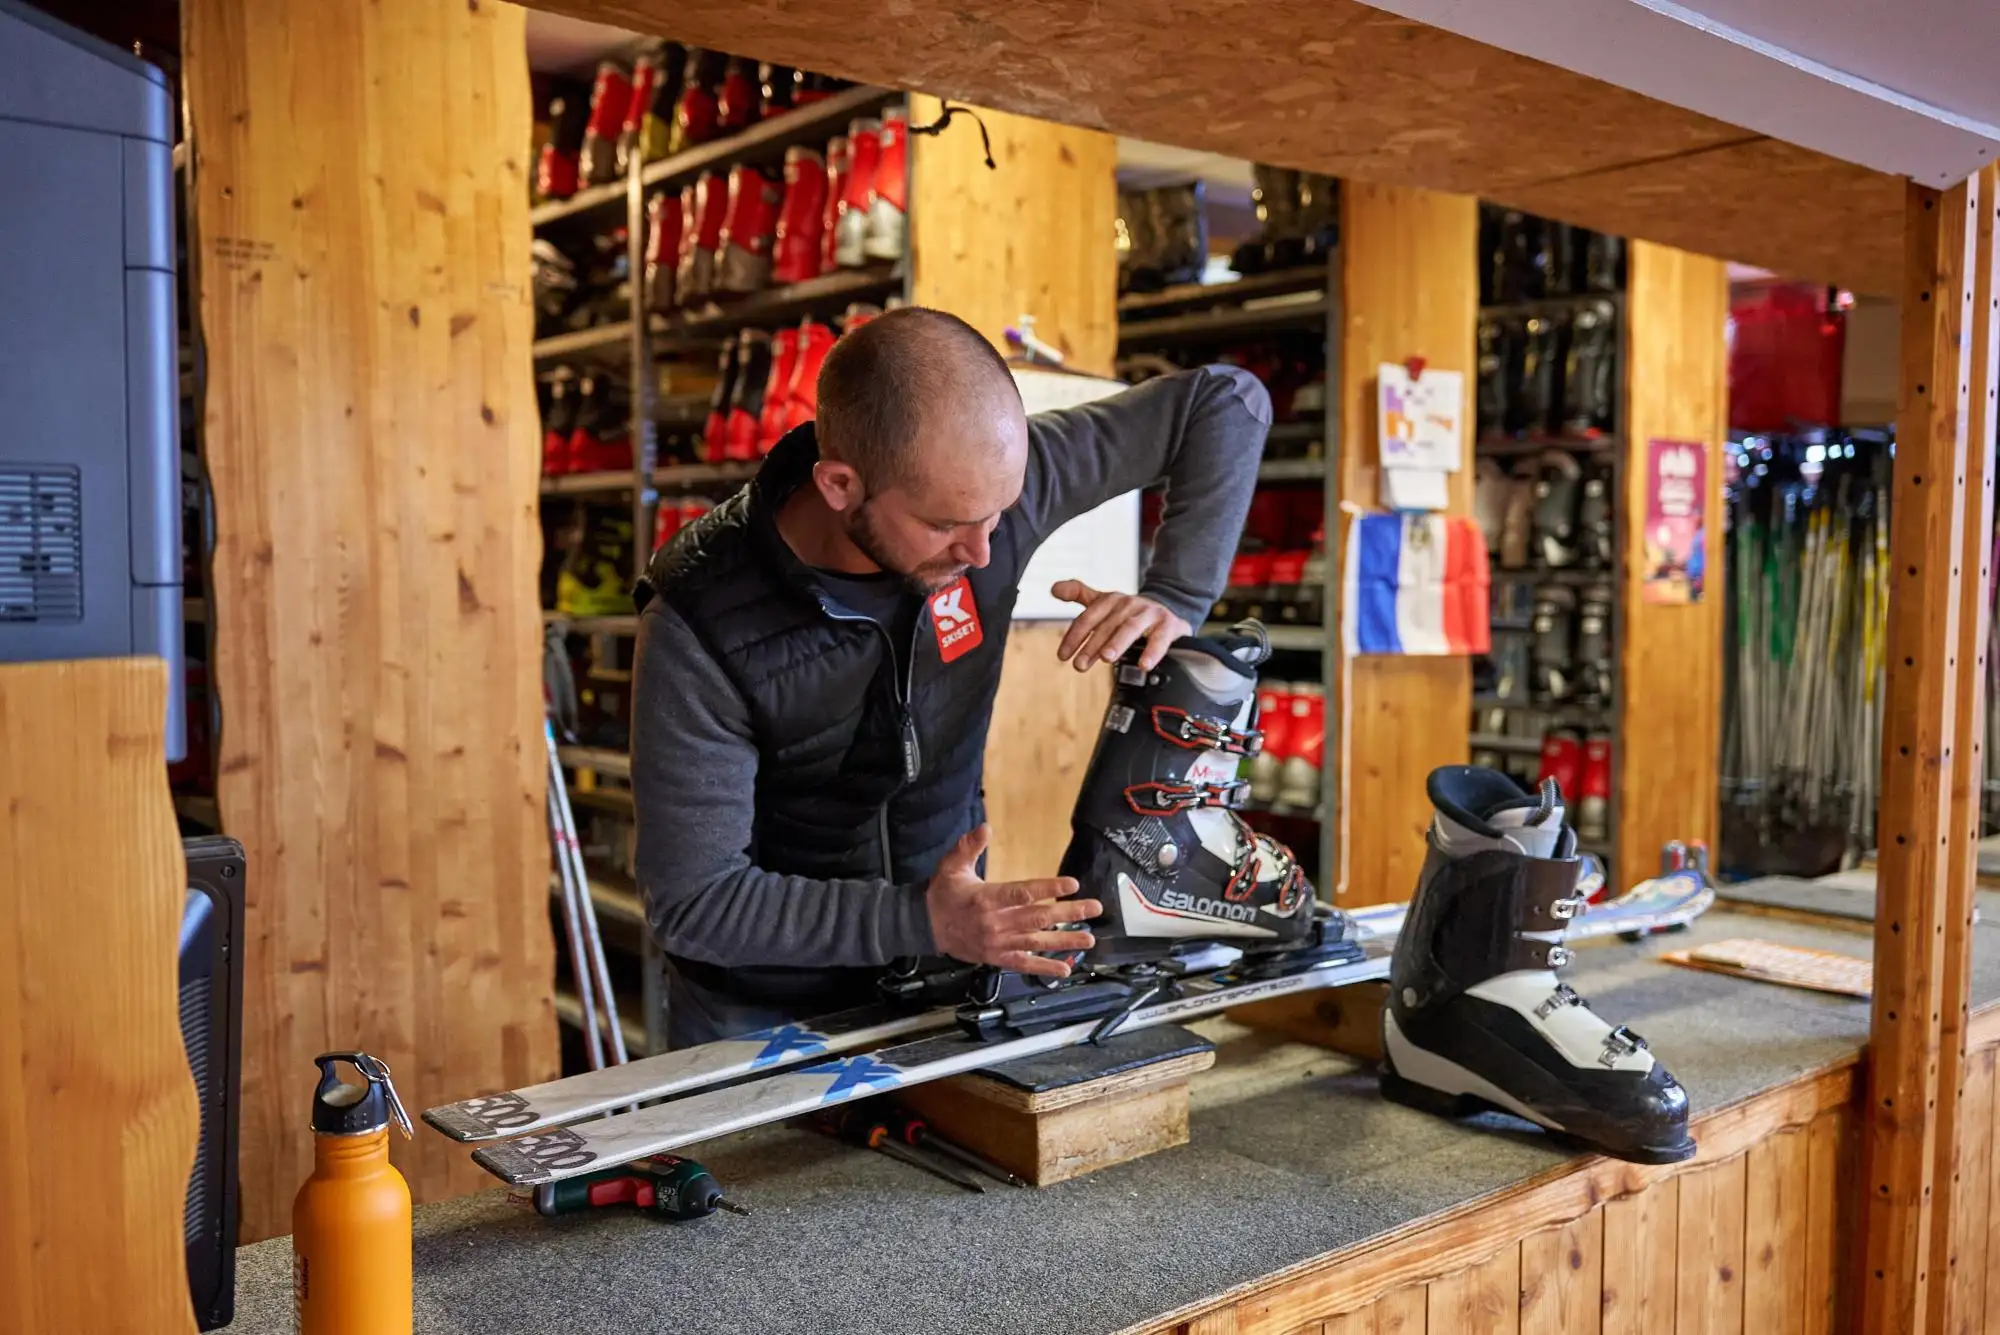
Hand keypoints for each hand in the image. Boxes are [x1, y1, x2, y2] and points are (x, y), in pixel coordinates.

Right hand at [925, 825, 1100, 977]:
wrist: (924, 926)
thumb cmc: (942, 893)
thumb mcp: (951, 865)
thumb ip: (968, 847)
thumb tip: (985, 828)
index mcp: (986, 899)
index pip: (1022, 894)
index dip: (1048, 889)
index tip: (1072, 884)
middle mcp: (995, 924)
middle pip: (1037, 918)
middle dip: (1068, 913)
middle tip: (1094, 907)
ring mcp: (998, 944)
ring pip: (1036, 942)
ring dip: (1065, 940)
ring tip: (1090, 938)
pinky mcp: (997, 958)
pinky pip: (1024, 964)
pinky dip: (1045, 967)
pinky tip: (1066, 968)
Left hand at [1051, 581, 1190, 673]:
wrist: (1168, 607)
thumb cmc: (1129, 611)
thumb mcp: (1104, 601)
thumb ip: (1078, 593)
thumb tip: (1053, 588)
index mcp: (1110, 600)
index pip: (1087, 618)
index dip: (1074, 637)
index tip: (1062, 656)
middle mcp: (1128, 604)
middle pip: (1107, 626)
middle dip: (1091, 646)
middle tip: (1079, 665)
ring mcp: (1149, 613)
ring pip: (1131, 628)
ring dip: (1117, 643)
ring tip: (1106, 658)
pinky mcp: (1168, 625)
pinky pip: (1160, 639)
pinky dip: (1152, 652)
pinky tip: (1143, 665)